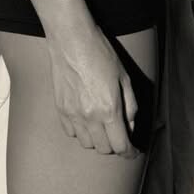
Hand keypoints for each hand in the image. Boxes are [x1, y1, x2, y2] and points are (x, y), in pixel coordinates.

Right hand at [46, 27, 139, 157]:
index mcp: (109, 109)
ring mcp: (72, 114)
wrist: (72, 40)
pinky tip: (85, 119)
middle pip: (104, 149)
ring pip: (87, 143)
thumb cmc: (100, 55)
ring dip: (97, 139)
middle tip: (119, 134)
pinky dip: (80, 131)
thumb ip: (130, 106)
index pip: (120, 145)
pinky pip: (71, 133)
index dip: (129, 152)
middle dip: (115, 145)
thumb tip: (130, 127)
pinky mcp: (60, 109)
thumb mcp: (124, 78)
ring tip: (101, 125)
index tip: (133, 151)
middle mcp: (89, 116)